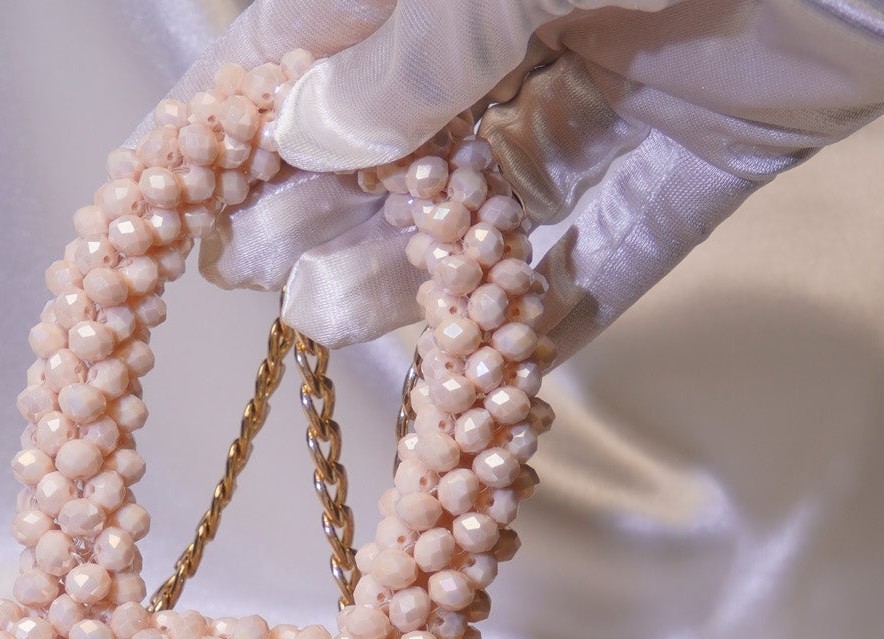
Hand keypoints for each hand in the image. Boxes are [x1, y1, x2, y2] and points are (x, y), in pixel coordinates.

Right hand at [174, 0, 883, 357]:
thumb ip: (431, 29)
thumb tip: (307, 128)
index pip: (325, 30)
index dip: (246, 112)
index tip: (180, 193)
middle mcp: (531, 20)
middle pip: (395, 132)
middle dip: (319, 201)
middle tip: (257, 263)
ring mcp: (618, 89)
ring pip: (486, 204)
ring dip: (410, 266)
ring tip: (339, 305)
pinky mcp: (703, 158)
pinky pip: (612, 252)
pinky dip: (546, 312)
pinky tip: (478, 359)